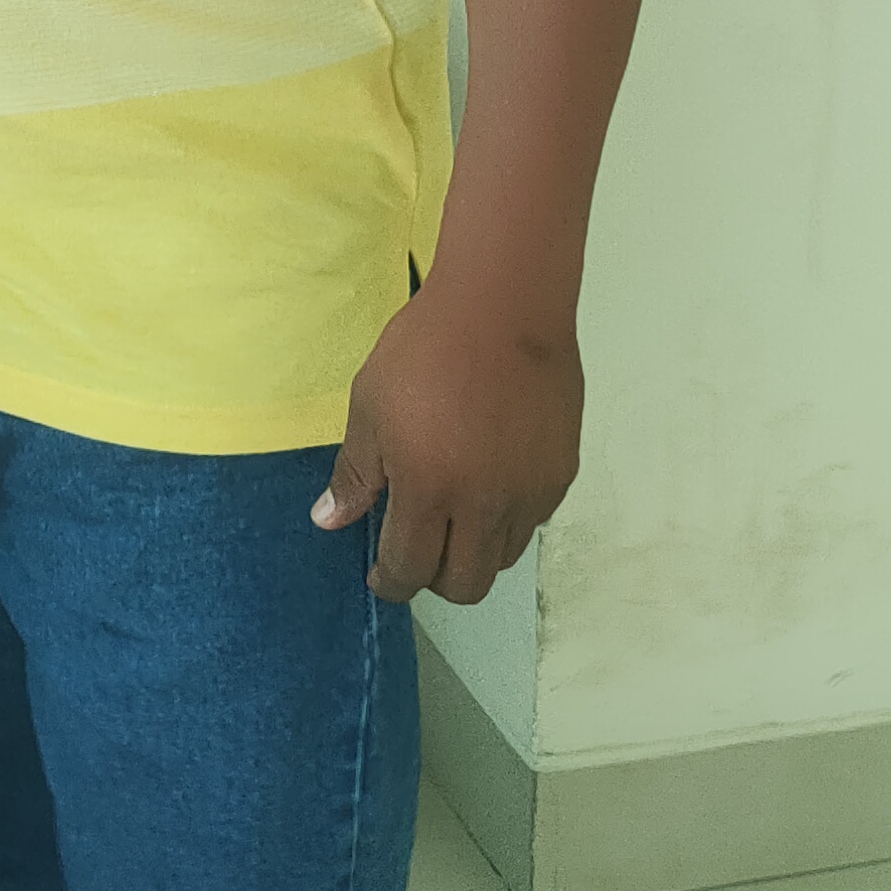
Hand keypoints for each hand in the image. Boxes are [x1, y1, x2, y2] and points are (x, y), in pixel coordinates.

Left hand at [313, 278, 582, 605]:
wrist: (503, 305)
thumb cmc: (426, 348)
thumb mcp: (370, 404)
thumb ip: (354, 473)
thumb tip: (331, 522)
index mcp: (429, 490)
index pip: (411, 569)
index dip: (391, 581)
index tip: (382, 574)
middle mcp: (484, 506)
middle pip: (465, 585)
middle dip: (434, 579)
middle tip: (418, 549)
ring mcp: (528, 494)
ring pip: (502, 558)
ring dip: (473, 551)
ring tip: (454, 513)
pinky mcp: (560, 475)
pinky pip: (531, 522)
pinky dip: (506, 520)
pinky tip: (489, 482)